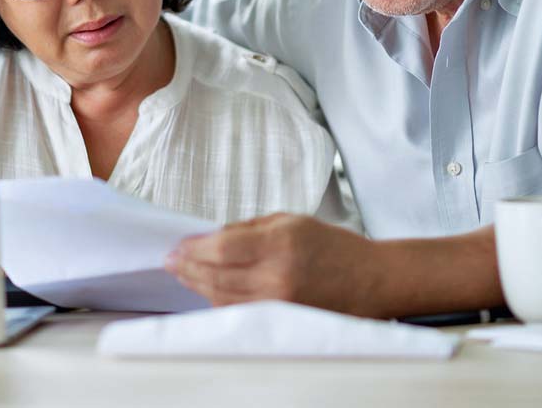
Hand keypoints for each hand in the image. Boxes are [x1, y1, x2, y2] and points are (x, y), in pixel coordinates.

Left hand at [164, 213, 385, 315]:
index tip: (178, 245)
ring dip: (198, 285)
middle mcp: (276, 276)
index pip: (222, 247)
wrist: (371, 280)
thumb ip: (250, 228)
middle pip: (216, 275)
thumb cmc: (334, 246)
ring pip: (223, 298)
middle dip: (188, 267)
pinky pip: (239, 310)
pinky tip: (207, 289)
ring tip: (183, 273)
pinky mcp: (280, 320)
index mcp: (280, 244)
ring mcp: (278, 303)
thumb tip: (212, 237)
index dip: (194, 248)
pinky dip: (218, 300)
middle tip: (171, 260)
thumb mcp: (291, 220)